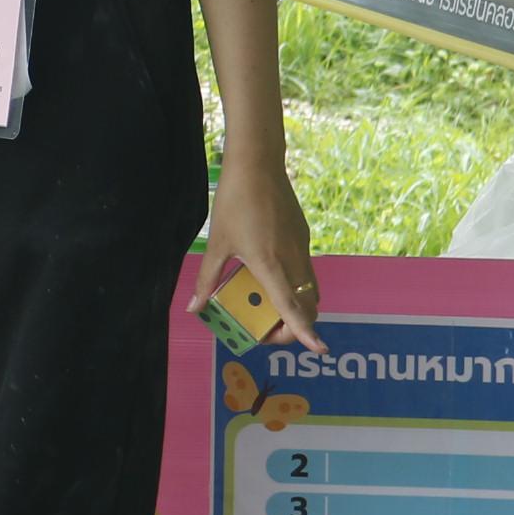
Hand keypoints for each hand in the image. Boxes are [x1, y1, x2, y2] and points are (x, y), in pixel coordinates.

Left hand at [197, 154, 322, 354]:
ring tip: (269, 308)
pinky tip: (271, 277)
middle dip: (295, 326)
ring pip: (309, 289)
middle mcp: (292, 260)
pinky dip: (295, 286)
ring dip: (297, 307)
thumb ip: (207, 279)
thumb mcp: (217, 243)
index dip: (305, 331)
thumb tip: (195, 307)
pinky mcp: (303, 237)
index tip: (319, 350)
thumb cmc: (233, 202)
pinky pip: (306, 271)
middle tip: (268, 330)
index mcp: (269, 264)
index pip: (291, 307)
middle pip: (307, 305)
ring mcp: (301, 248)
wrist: (258, 165)